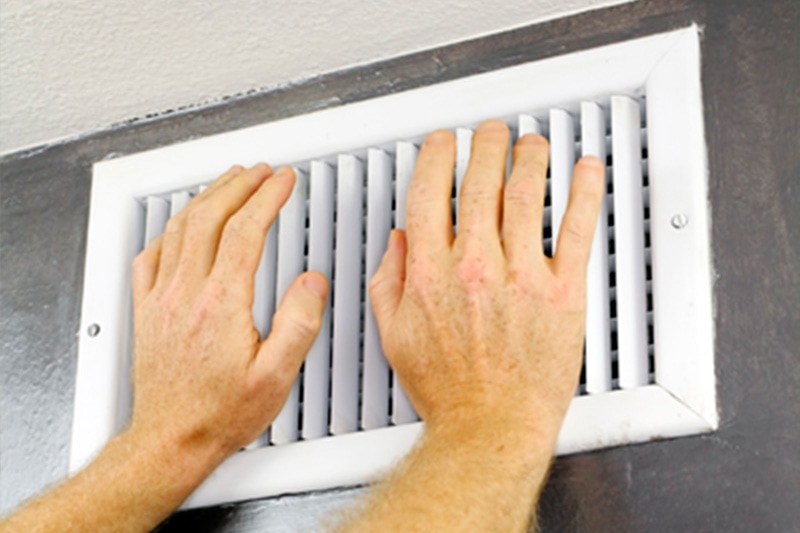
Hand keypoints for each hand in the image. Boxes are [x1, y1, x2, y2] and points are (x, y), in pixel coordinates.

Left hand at [129, 164, 327, 462]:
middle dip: (239, 185)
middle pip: (211, 217)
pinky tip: (179, 226)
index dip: (268, 197)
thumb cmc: (219, 414)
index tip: (283, 181)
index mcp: (221, 303)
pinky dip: (170, 229)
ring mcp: (162, 299)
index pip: (247, 231)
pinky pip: (151, 255)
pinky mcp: (147, 310)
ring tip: (228, 182)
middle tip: (261, 172)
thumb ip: (298, 324)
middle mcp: (186, 293)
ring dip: (207, 197)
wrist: (171, 439)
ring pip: (180, 228)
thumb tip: (311, 283)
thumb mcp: (275, 377)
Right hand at [369, 120, 604, 442]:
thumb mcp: (395, 337)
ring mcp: (521, 277)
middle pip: (480, 183)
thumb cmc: (448, 391)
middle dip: (486, 145)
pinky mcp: (562, 293)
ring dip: (529, 157)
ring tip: (531, 142)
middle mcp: (475, 267)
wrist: (490, 428)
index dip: (436, 158)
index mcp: (431, 274)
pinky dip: (584, 192)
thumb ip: (388, 282)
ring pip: (526, 195)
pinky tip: (586, 171)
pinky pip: (576, 230)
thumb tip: (398, 243)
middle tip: (492, 133)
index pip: (430, 195)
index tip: (443, 144)